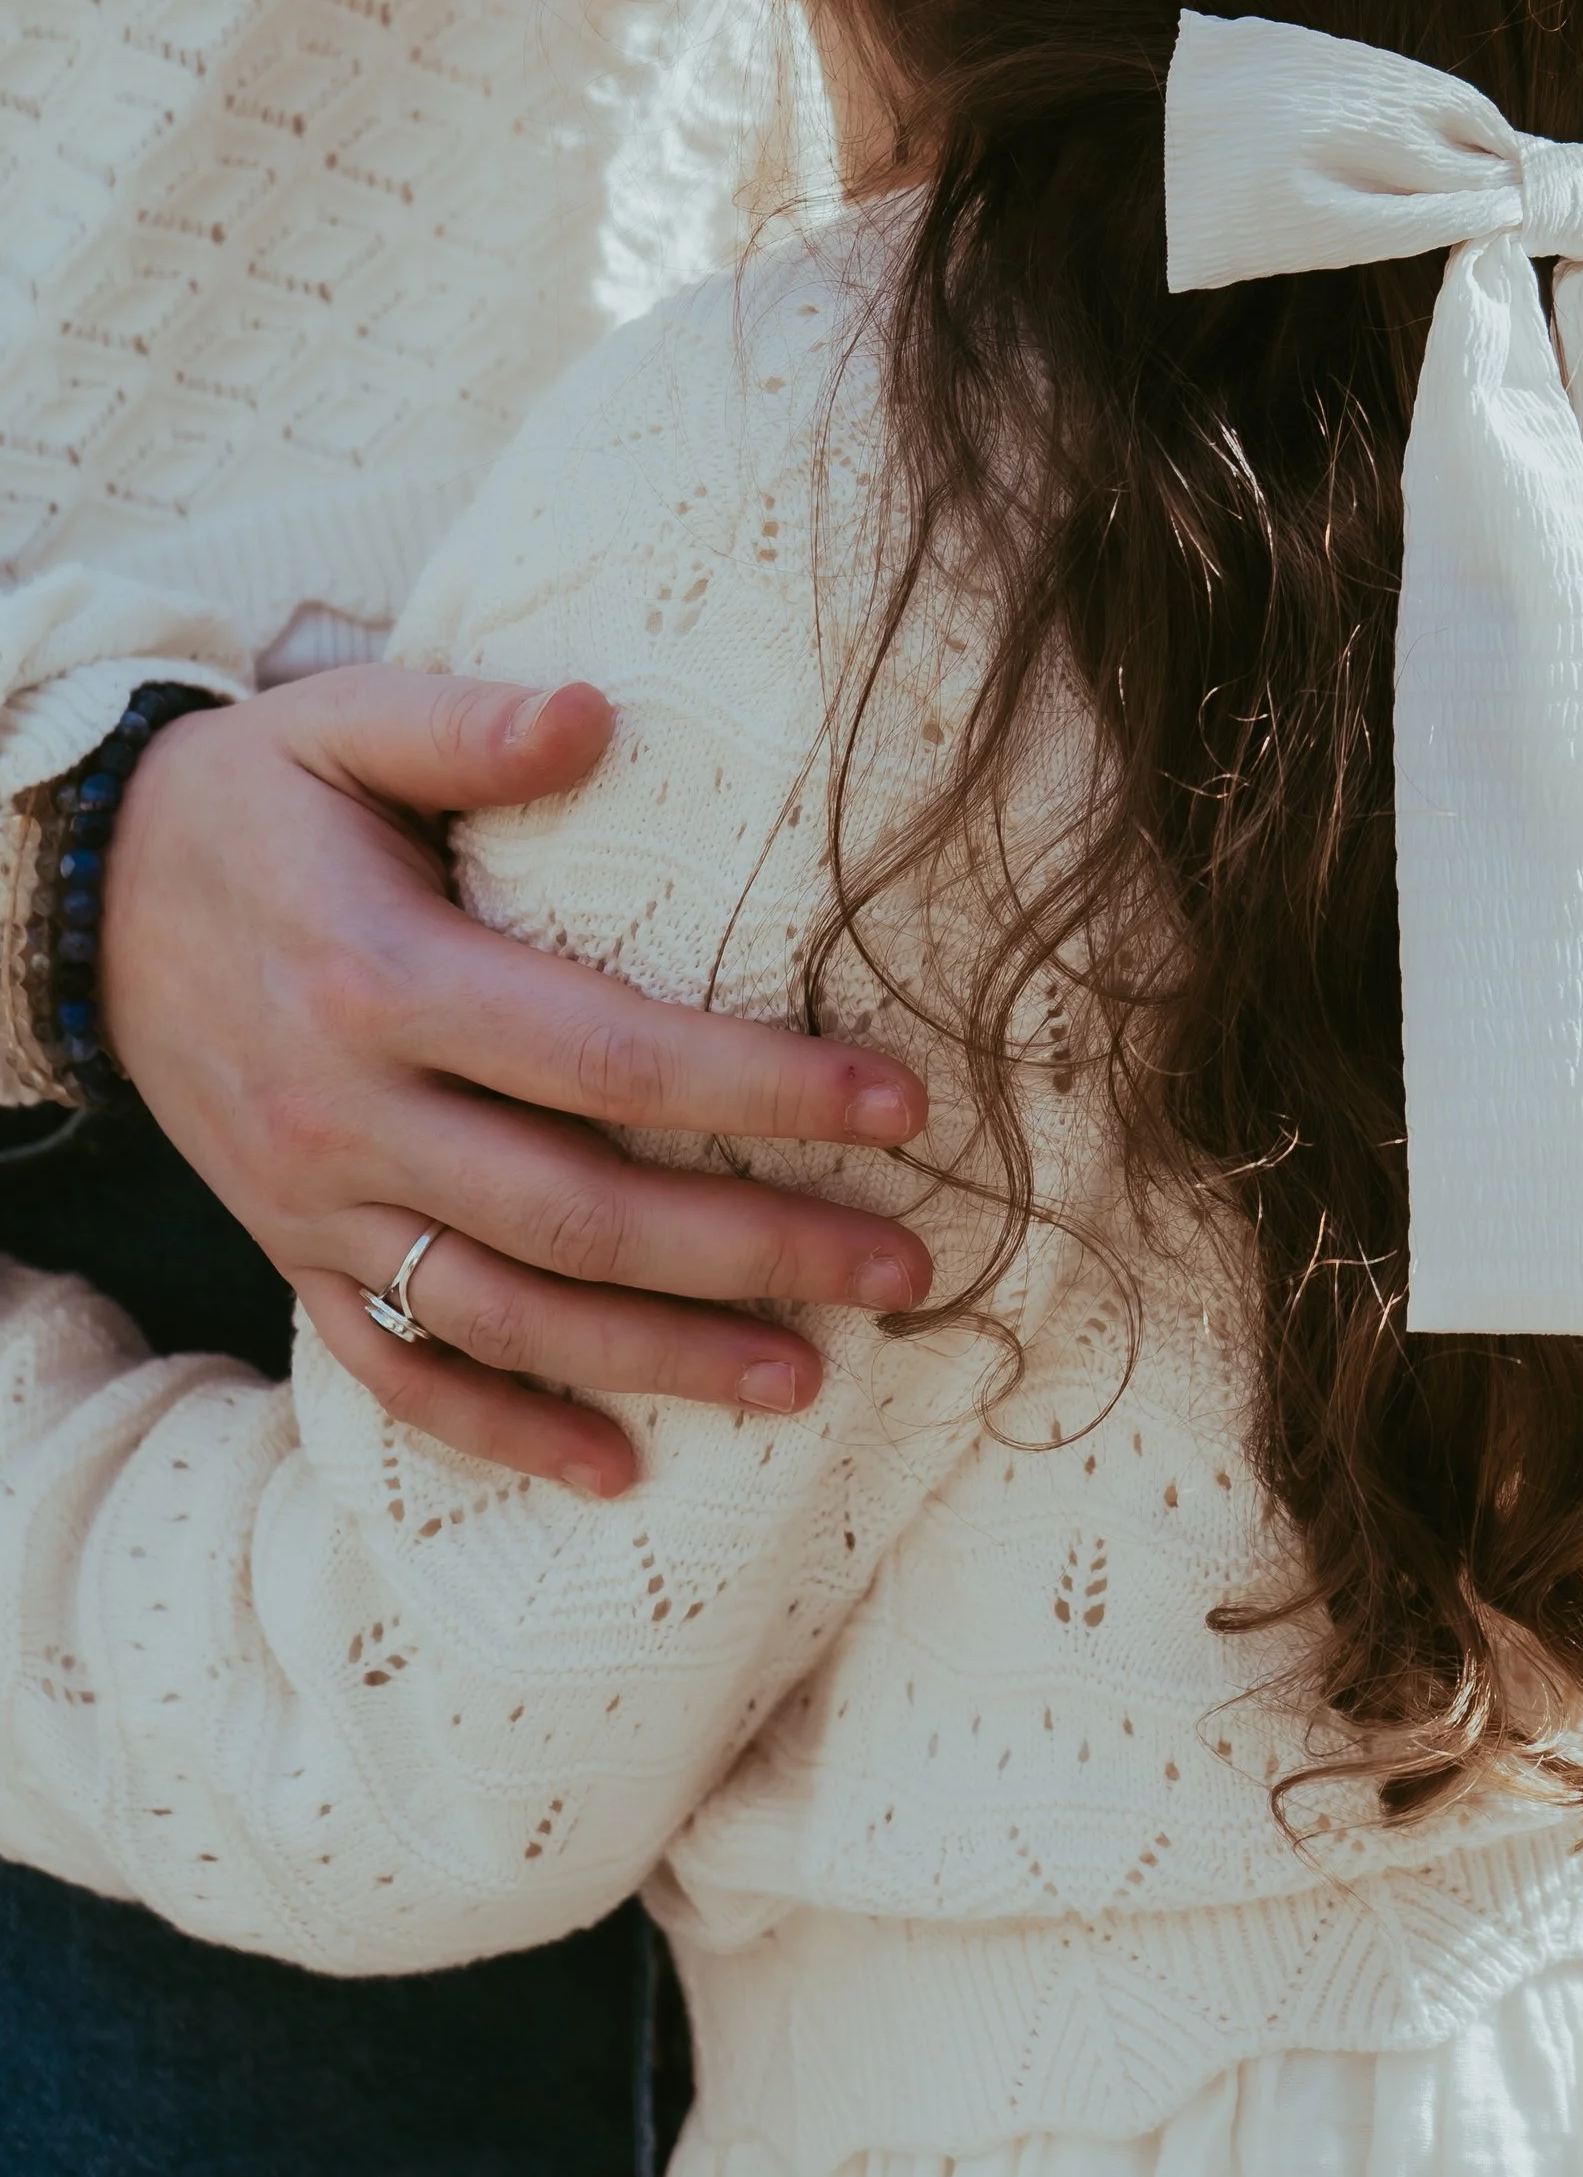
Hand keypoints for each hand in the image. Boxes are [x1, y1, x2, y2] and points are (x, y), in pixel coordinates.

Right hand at [99, 667, 931, 1496]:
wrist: (76, 899)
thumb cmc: (249, 799)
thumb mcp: (340, 722)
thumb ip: (469, 722)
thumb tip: (596, 708)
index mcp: (385, 982)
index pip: (610, 1057)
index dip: (761, 1088)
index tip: (899, 1103)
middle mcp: (351, 1116)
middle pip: (583, 1213)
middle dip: (757, 1248)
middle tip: (906, 1264)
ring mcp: (316, 1206)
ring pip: (507, 1315)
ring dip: (663, 1359)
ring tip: (810, 1375)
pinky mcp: (293, 1255)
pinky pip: (397, 1370)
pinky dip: (502, 1432)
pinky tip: (617, 1468)